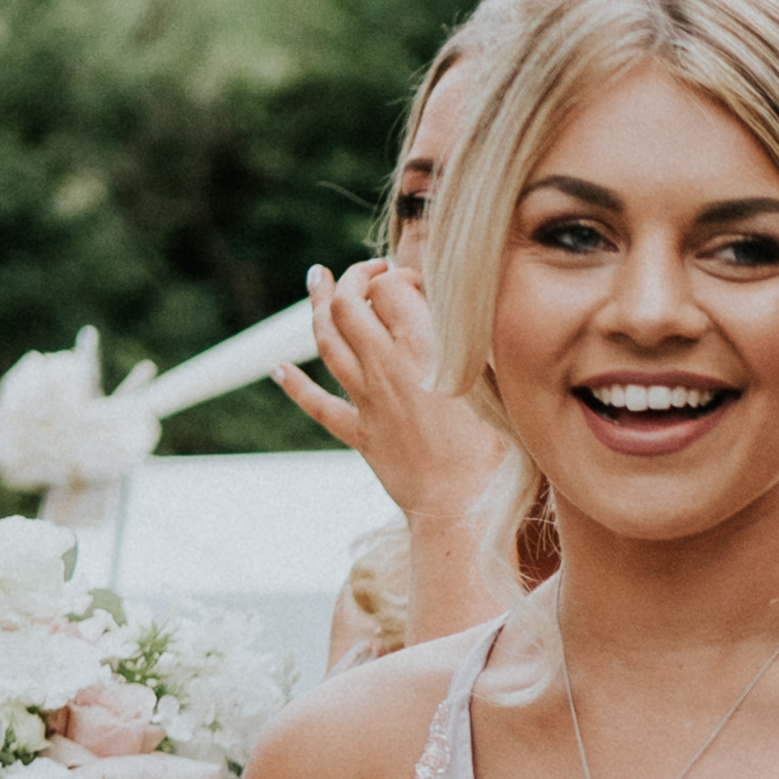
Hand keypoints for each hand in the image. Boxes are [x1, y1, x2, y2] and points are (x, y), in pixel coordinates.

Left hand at [274, 259, 506, 537]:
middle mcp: (386, 367)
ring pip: (328, 343)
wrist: (464, 509)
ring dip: (318, 306)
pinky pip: (318, 405)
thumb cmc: (496, 449)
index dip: (400, 276)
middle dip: (354, 278)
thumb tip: (471, 319)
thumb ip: (476, 345)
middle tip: (368, 269)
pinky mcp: (361, 434)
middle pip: (350, 305)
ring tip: (317, 277)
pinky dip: (295, 385)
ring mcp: (367, 401)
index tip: (419, 284)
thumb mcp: (498, 382)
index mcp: (422, 348)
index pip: (390, 288)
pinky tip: (279, 369)